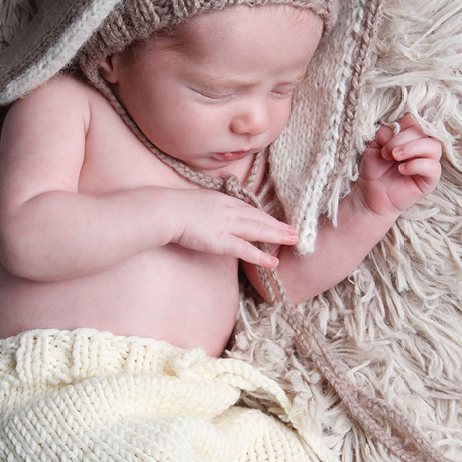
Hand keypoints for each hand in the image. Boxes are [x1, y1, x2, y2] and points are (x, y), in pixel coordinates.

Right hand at [170, 188, 298, 267]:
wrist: (166, 210)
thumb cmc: (173, 206)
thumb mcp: (195, 200)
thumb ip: (207, 207)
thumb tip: (208, 214)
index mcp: (223, 200)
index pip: (249, 209)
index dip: (265, 216)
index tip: (277, 221)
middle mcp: (230, 210)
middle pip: (260, 218)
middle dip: (279, 225)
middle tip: (295, 231)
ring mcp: (227, 225)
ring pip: (259, 230)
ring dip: (278, 236)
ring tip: (293, 241)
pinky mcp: (222, 240)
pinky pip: (246, 249)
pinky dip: (261, 256)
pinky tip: (274, 262)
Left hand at [353, 113, 441, 218]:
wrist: (369, 194)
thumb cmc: (374, 170)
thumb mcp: (374, 146)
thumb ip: (385, 133)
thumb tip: (396, 128)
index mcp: (410, 137)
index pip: (415, 121)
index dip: (402, 126)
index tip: (385, 139)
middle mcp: (422, 148)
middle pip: (423, 132)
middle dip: (401, 139)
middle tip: (386, 153)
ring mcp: (428, 163)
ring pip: (434, 146)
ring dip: (411, 148)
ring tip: (394, 157)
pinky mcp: (430, 180)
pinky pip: (433, 167)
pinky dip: (416, 165)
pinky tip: (401, 170)